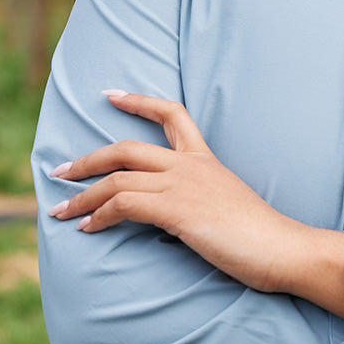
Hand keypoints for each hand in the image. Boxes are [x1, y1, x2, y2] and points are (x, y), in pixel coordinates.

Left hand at [47, 91, 343, 315]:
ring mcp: (183, 185)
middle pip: (126, 148)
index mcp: (206, 160)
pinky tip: (88, 228)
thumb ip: (202, 201)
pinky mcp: (176, 209)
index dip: (138, 101)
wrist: (283, 248)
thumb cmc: (261, 237)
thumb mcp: (227, 206)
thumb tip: (180, 216)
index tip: (111, 94)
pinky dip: (98, 214)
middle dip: (87, 159)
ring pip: (117, 178)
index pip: (172, 114)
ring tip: (61, 210)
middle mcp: (191, 166)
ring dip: (81, 195)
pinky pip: (123, 204)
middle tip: (60, 170)